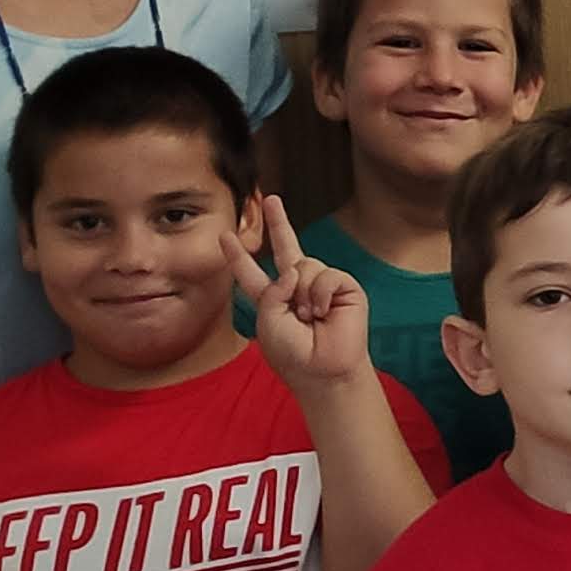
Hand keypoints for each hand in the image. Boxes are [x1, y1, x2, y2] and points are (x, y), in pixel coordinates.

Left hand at [241, 195, 369, 391]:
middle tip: (271, 199)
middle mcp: (297, 288)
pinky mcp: (345, 288)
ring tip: (310, 317)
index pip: (252, 273)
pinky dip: (322, 294)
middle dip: (279, 224)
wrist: (323, 371)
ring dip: (304, 293)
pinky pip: (327, 275)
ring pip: (305, 265)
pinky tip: (325, 312)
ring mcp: (321, 287)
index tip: (225, 237)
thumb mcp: (267, 320)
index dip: (238, 256)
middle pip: (286, 249)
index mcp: (273, 299)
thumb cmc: (293, 354)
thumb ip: (272, 290)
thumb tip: (296, 269)